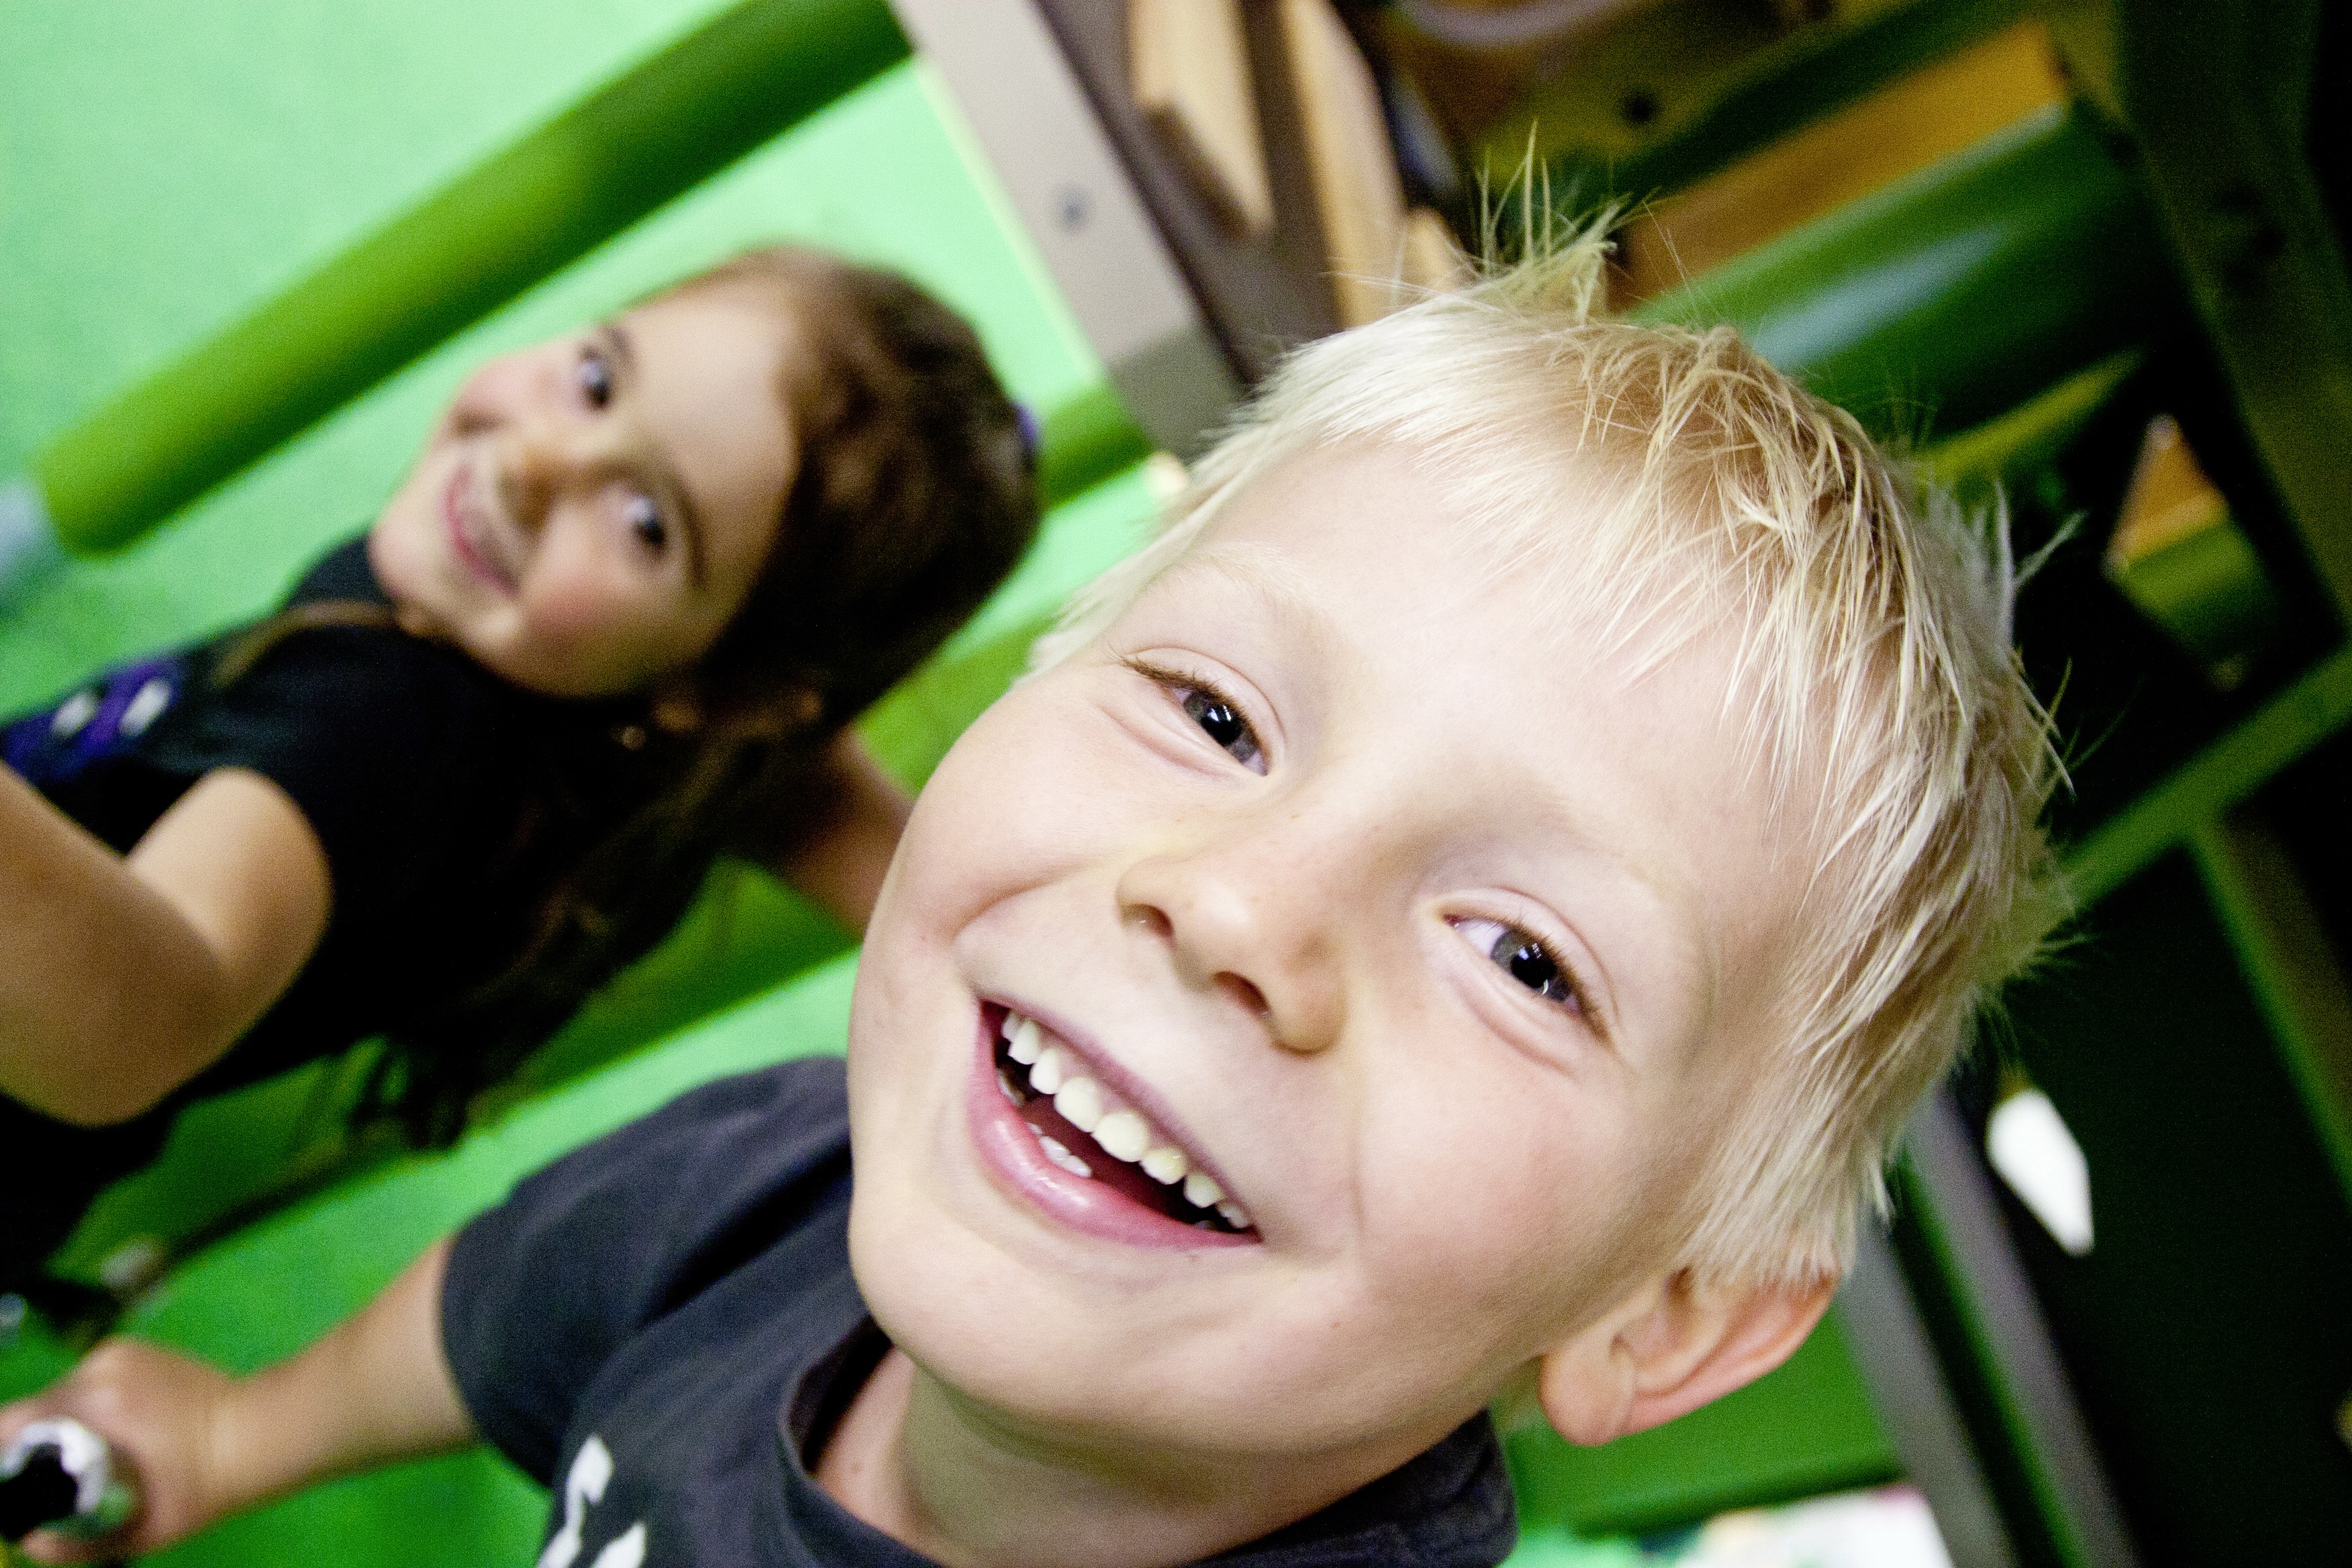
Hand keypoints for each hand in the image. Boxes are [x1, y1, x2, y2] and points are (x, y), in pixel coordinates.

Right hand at [0, 1338, 235, 1562]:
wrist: (259, 1433)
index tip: (17, 1480)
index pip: (10, 1422)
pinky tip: (113, 1428)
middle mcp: (100, 1368)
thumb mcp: (137, 1532)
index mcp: (93, 1405)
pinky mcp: (132, 1348)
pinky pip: (89, 1378)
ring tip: (91, 1454)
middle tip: (59, 1475)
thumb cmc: (202, 1487)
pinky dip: (88, 1403)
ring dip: (63, 1422)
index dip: (5, 1454)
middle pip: (35, 1409)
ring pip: (61, 1393)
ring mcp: (118, 1353)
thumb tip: (27, 1543)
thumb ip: (72, 1548)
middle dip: (36, 1443)